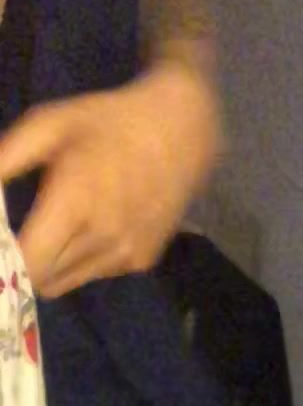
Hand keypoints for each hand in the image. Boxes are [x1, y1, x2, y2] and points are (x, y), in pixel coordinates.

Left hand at [0, 62, 222, 297]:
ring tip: (57, 227)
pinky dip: (81, 261)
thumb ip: (5, 160)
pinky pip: (94, 275)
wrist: (181, 133)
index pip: (28, 262)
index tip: (0, 246)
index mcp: (75, 200)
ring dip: (51, 264)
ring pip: (66, 283)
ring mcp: (126, 254)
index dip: (5, 262)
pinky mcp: (142, 261)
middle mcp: (102, 237)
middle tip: (17, 238)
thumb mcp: (48, 124)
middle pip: (42, 279)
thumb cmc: (106, 123)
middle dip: (23, 264)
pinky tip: (93, 226)